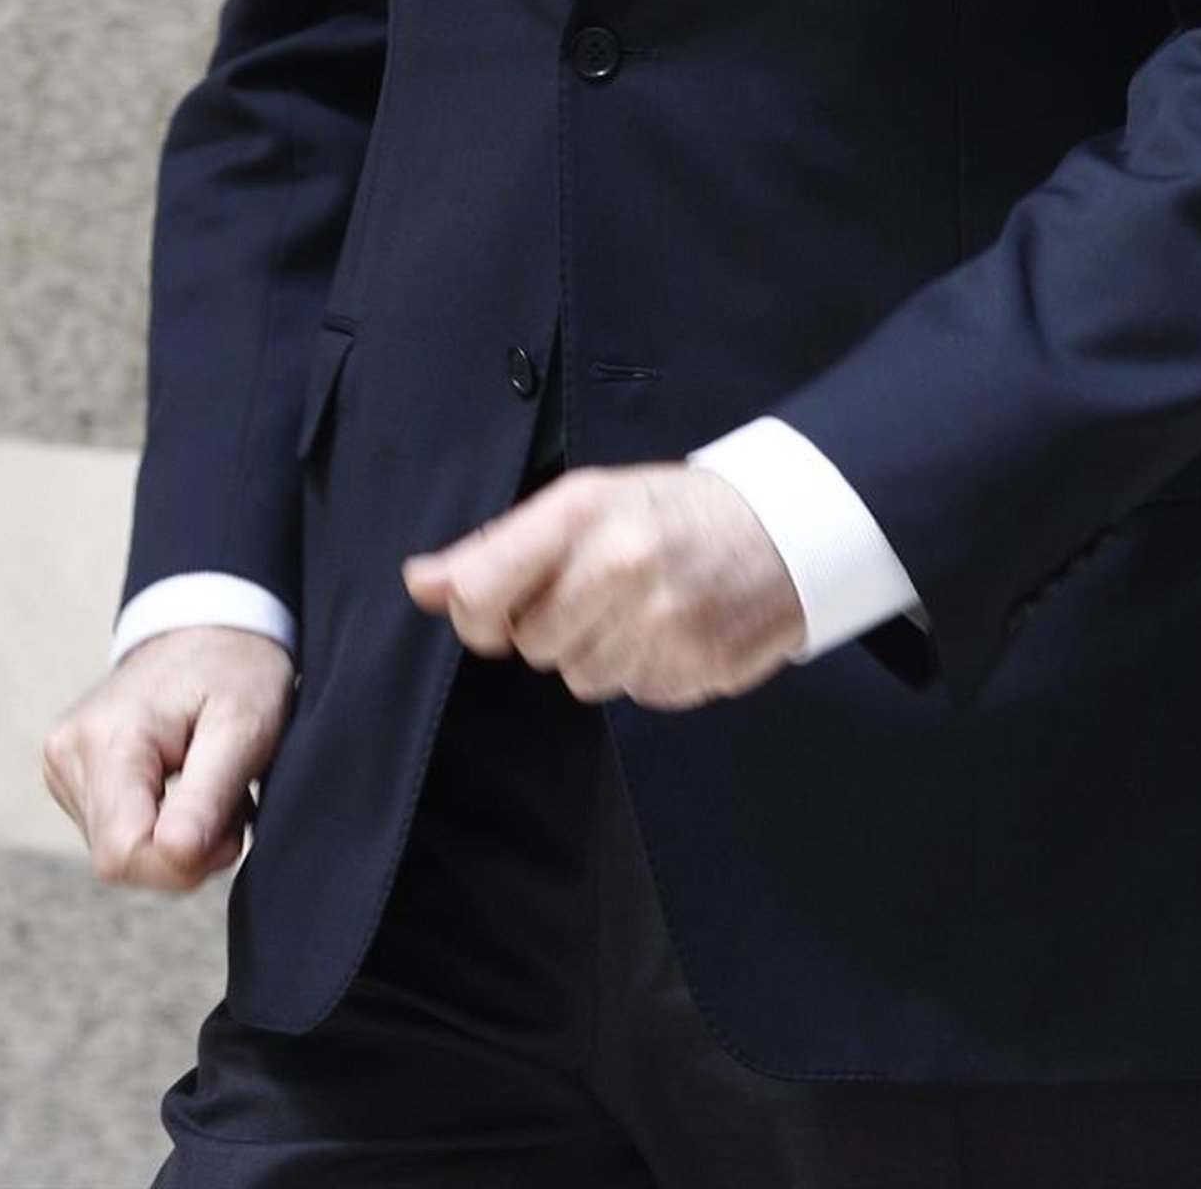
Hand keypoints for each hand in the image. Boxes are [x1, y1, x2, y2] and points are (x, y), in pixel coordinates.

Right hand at [40, 626, 295, 890]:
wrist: (207, 627)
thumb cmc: (234, 668)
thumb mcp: (244, 725)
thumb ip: (208, 795)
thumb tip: (176, 855)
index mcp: (107, 737)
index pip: (123, 852)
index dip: (182, 865)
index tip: (231, 829)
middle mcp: (68, 753)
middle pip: (118, 860)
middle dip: (182, 853)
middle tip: (228, 805)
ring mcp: (63, 765)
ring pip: (116, 853)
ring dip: (173, 842)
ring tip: (207, 786)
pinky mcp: (71, 776)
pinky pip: (114, 834)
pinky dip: (157, 828)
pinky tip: (182, 789)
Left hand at [401, 463, 805, 708]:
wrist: (783, 529)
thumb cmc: (667, 511)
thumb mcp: (580, 504)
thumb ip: (495, 549)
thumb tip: (418, 584)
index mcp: (582, 514)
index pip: (481, 594)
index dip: (475, 614)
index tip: (494, 608)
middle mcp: (620, 567)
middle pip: (533, 645)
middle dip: (554, 625)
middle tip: (596, 588)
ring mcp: (663, 623)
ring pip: (582, 679)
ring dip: (601, 652)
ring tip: (640, 607)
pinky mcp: (697, 668)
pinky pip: (635, 695)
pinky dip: (646, 670)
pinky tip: (673, 629)